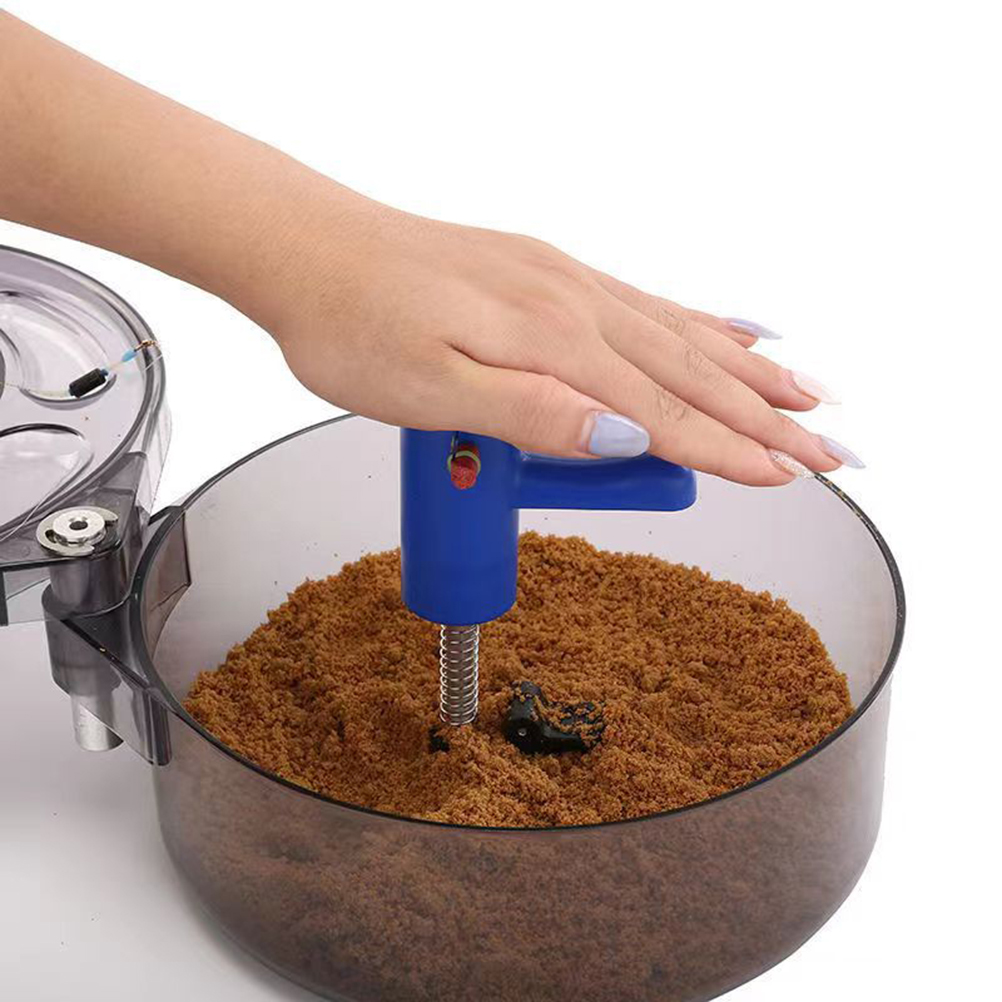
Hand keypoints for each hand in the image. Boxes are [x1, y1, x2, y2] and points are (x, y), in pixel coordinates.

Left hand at [262, 199, 849, 485]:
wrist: (307, 251)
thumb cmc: (354, 324)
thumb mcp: (430, 390)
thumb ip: (532, 415)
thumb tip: (625, 435)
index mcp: (551, 341)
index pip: (662, 410)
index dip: (729, 450)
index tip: (790, 476)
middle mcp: (573, 303)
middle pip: (691, 370)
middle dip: (767, 415)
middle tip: (833, 446)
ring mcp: (564, 282)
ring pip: (678, 333)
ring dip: (748, 369)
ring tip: (806, 392)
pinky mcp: (547, 276)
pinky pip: (645, 304)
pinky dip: (700, 323)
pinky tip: (725, 330)